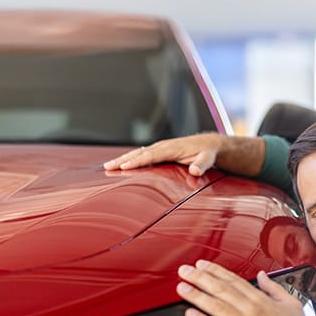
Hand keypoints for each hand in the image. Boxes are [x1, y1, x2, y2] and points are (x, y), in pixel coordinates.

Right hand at [102, 133, 231, 174]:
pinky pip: (141, 155)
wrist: (208, 145)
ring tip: (107, 166)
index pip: (150, 155)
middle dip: (123, 160)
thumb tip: (195, 170)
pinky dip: (129, 159)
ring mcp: (159, 148)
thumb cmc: (207, 153)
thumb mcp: (208, 159)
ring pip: (137, 153)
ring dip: (122, 159)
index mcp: (171, 148)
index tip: (124, 166)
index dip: (137, 161)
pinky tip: (119, 166)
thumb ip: (202, 165)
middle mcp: (162, 146)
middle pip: (139, 153)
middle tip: (107, 167)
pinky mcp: (158, 152)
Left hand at [176, 260, 315, 315]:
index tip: (202, 265)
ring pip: (217, 307)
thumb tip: (262, 276)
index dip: (216, 271)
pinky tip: (191, 314)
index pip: (235, 281)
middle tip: (185, 271)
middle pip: (222, 290)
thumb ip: (273, 288)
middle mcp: (254, 310)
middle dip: (200, 279)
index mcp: (263, 300)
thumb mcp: (291, 304)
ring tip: (183, 288)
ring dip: (197, 296)